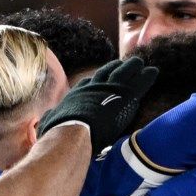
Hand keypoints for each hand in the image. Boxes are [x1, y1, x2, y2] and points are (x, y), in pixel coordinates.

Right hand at [37, 57, 158, 152]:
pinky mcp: (124, 94)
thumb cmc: (59, 132)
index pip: (87, 85)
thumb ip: (48, 122)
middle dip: (113, 69)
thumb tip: (41, 124)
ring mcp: (108, 89)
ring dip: (132, 67)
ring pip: (123, 73)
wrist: (72, 130)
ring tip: (140, 62)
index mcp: (76, 95)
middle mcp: (92, 88)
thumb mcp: (49, 125)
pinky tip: (154, 71)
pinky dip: (147, 76)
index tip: (99, 80)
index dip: (95, 82)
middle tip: (121, 65)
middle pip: (105, 74)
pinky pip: (139, 82)